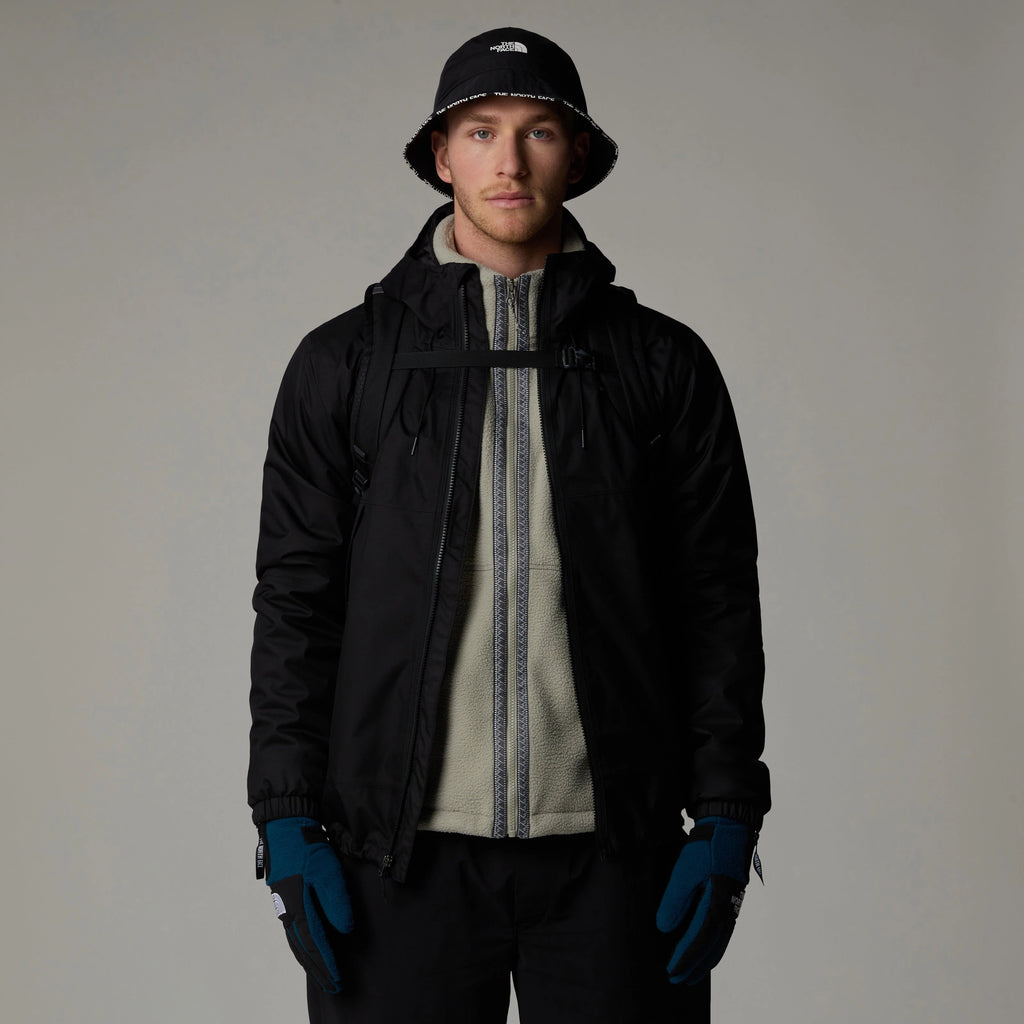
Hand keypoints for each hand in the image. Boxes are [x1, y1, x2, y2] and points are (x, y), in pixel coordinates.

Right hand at [260, 816, 354, 992]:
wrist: (285, 828)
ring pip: (296, 942)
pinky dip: (300, 945)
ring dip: (308, 960)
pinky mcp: (284, 898)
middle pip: (303, 949)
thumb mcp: (328, 873)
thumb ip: (336, 903)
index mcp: (298, 908)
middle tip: (331, 986)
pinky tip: (306, 947)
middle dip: (318, 969)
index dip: (327, 963)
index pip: (315, 944)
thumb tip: (344, 931)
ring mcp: (283, 905)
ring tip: (319, 974)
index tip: (338, 980)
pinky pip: (292, 930)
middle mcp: (288, 912)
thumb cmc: (308, 848)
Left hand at [655, 816, 751, 984]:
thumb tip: (664, 929)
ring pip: (720, 942)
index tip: (671, 970)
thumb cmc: (706, 848)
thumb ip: (675, 901)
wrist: (730, 829)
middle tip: (679, 980)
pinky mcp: (731, 899)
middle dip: (695, 965)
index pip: (699, 940)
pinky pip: (724, 931)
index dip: (685, 957)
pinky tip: (706, 948)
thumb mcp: (684, 871)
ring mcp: (732, 905)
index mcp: (716, 904)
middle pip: (712, 947)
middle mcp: (728, 910)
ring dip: (706, 959)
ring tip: (692, 973)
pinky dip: (714, 946)